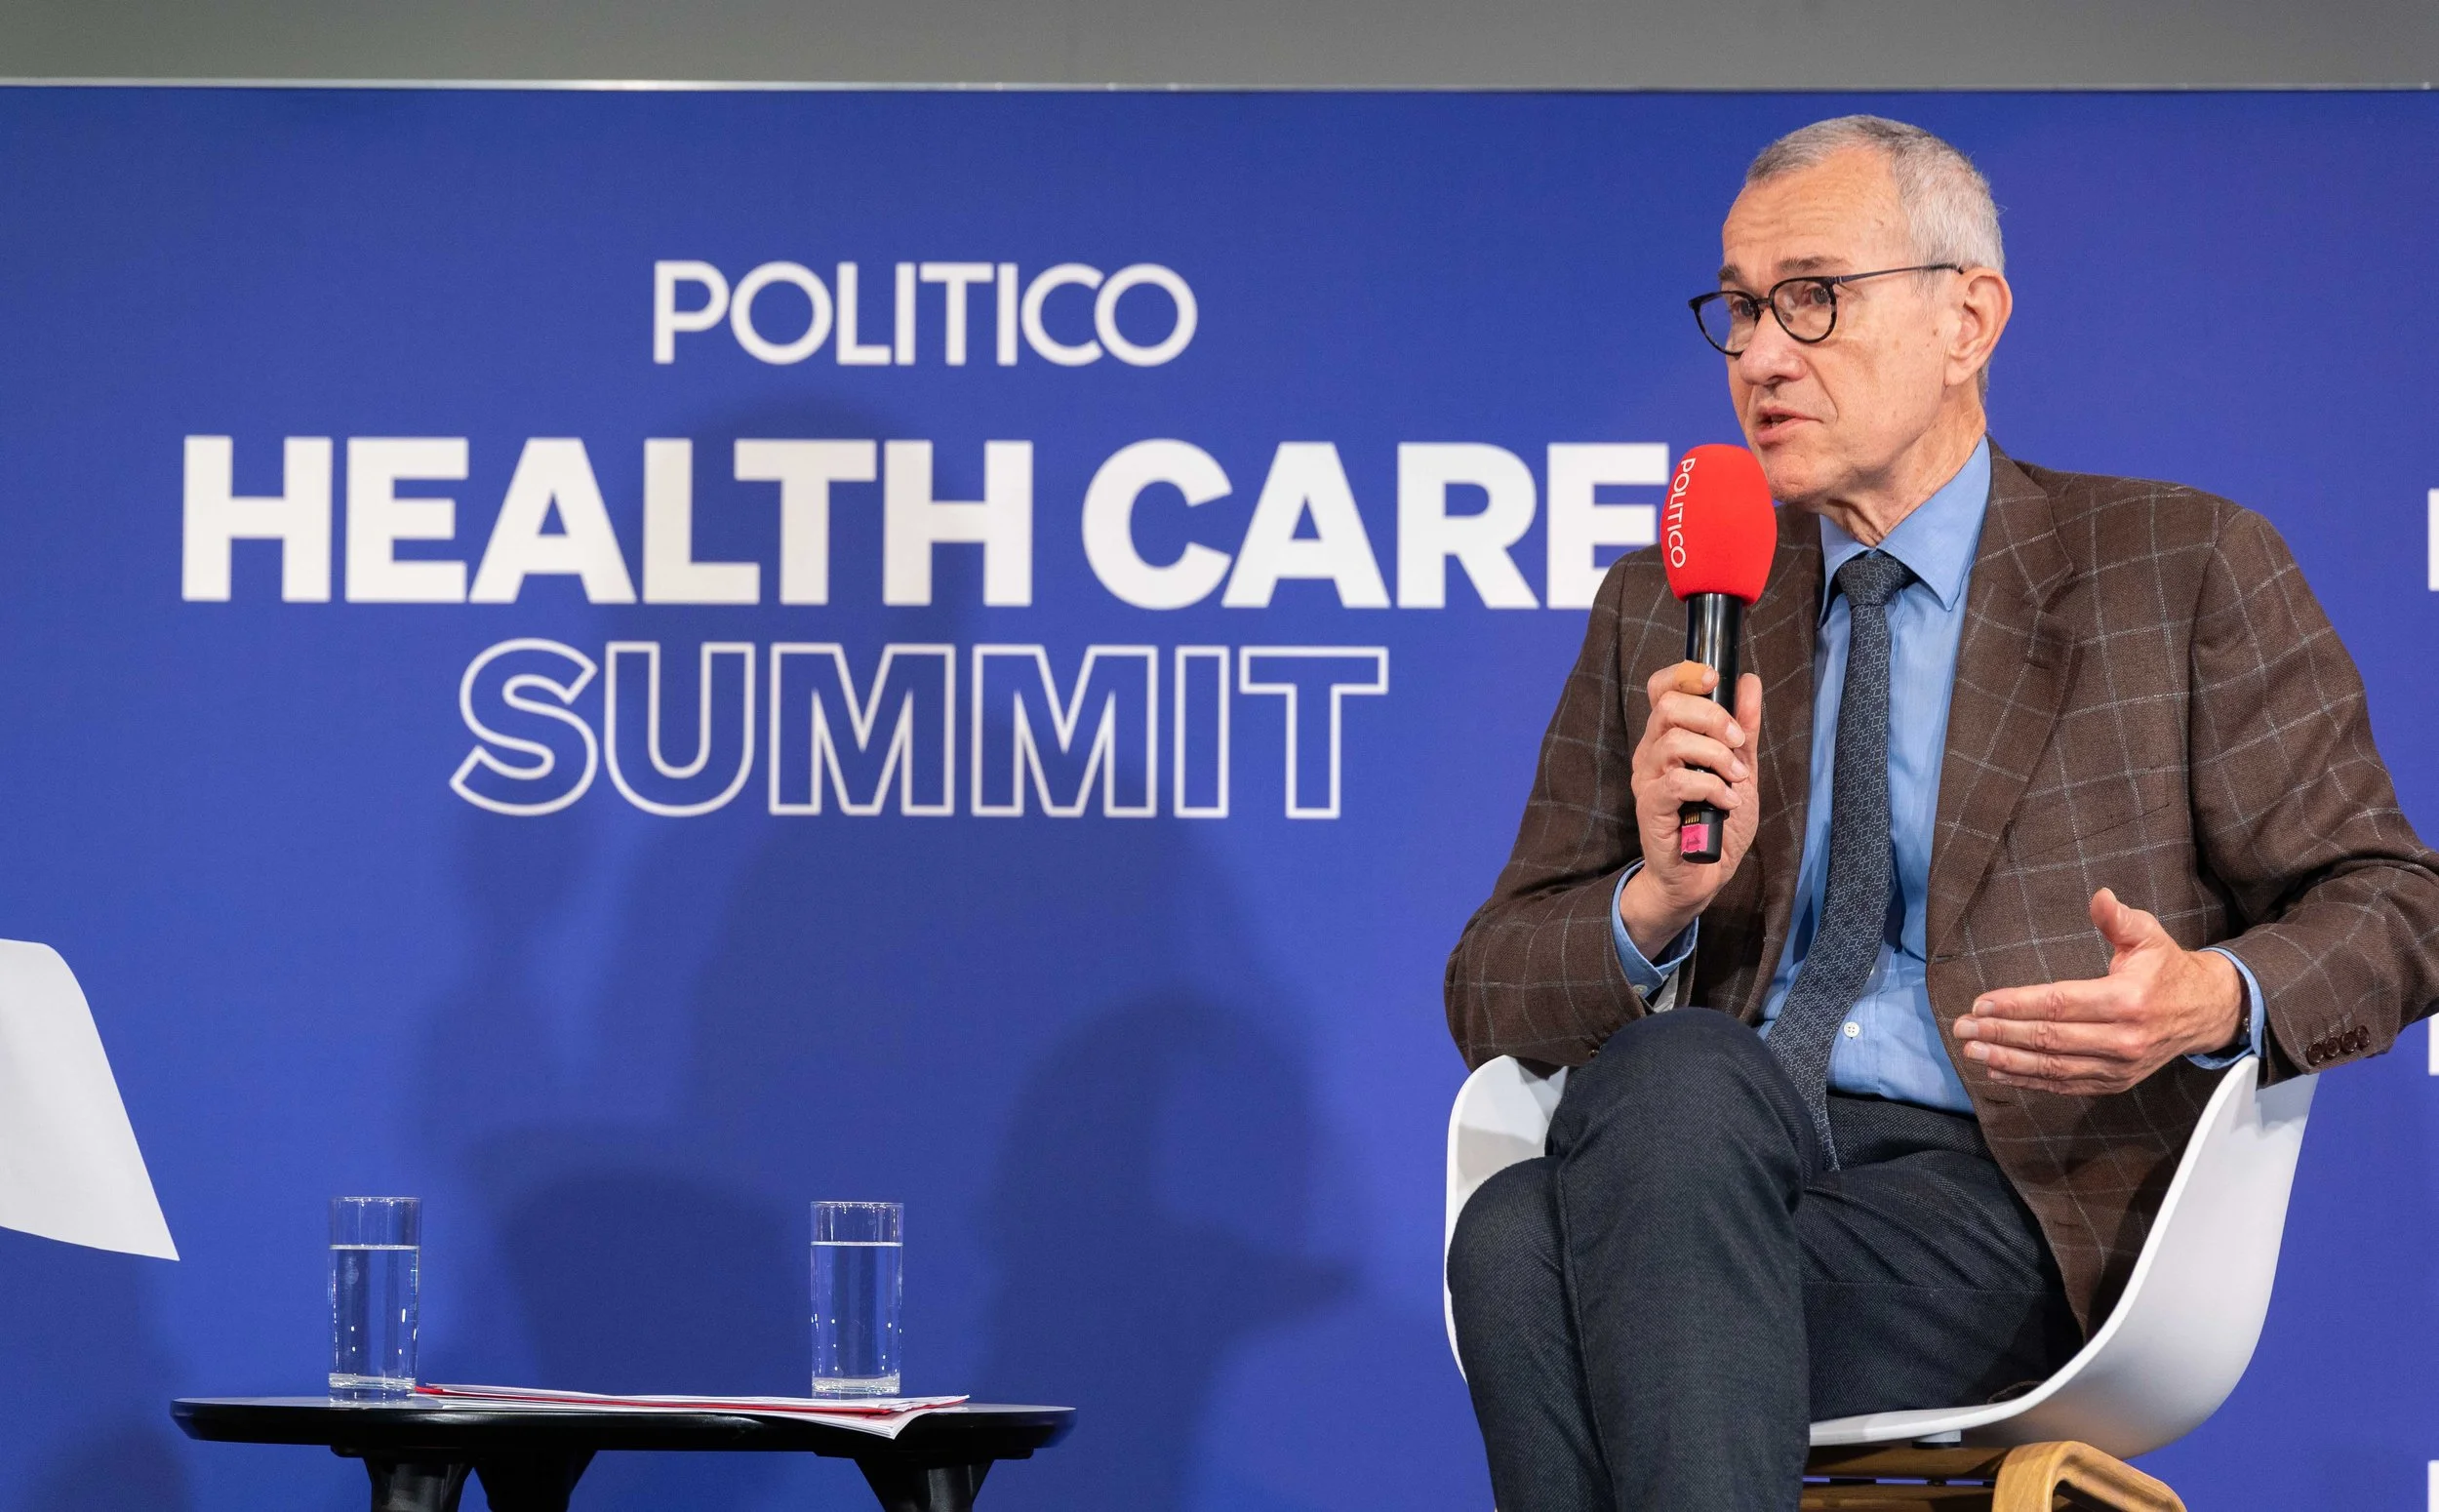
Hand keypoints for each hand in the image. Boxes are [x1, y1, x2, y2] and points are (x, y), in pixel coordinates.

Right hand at [1619, 662, 1763, 960]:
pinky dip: (1712, 787)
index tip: (1714, 678)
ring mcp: (1647, 779)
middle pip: (1669, 706)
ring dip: (1716, 756)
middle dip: (1713, 717)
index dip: (1685, 674)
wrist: (1703, 875)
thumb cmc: (1716, 822)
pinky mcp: (1650, 807)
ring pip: (1674, 741)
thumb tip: (1748, 681)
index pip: (1662, 688)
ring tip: (1735, 779)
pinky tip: (1726, 802)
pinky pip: (1678, 781)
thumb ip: (1743, 729)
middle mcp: (1651, 752)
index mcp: (1669, 736)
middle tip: (1737, 743)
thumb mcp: (1740, 769)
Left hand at [1951, 888, 2243, 1094]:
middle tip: (1963, 1027)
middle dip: (2000, 1033)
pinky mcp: (2116, 1082)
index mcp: (2127, 1001)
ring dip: (2007, 1060)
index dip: (2016, 1004)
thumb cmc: (2167, 968)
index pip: (2059, 1004)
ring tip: (1972, 1049)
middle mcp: (2123, 1039)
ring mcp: (2119, 1066)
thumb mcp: (2149, 935)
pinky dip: (2030, 1079)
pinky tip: (1999, 1070)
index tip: (1981, 1003)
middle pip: (2049, 1038)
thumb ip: (2119, 918)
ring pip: (2053, 1066)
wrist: (2205, 1011)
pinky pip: (2066, 1083)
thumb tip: (2100, 896)